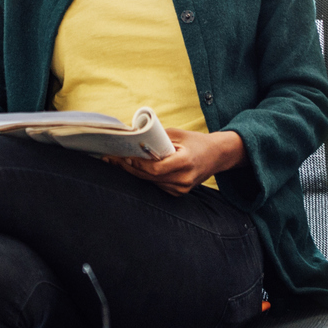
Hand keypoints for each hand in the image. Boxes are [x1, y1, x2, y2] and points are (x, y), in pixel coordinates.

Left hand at [119, 128, 243, 195]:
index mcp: (185, 162)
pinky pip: (156, 185)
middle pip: (149, 177)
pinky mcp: (179, 193)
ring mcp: (182, 189)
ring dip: (134, 173)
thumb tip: (132, 137)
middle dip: (128, 167)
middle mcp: (184, 179)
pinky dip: (145, 177)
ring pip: (150, 183)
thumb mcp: (178, 134)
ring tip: (117, 162)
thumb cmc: (195, 141)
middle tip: (111, 159)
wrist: (217, 156)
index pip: (155, 169)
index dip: (137, 164)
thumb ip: (157, 138)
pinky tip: (133, 169)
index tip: (122, 156)